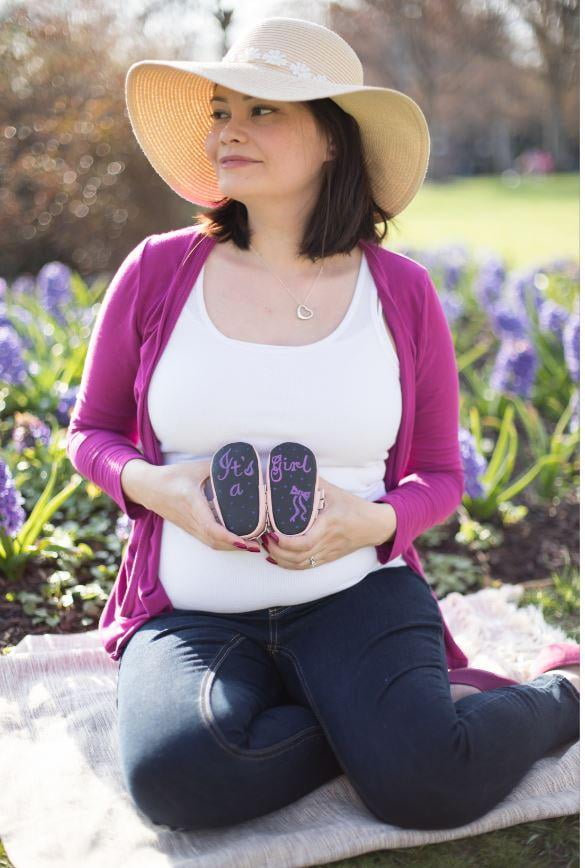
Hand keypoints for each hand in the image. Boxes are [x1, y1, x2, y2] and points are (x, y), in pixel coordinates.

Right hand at [149, 460, 259, 551]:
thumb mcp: (194, 468)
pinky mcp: (187, 528)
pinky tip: (235, 540)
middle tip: (257, 544)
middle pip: (214, 541)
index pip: (212, 528)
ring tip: (250, 544)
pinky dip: (222, 543)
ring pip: (210, 543)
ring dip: (230, 547)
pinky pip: (206, 540)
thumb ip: (216, 467)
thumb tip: (239, 466)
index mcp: (192, 503)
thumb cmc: (170, 476)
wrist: (146, 488)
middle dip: (236, 546)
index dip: (229, 538)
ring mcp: (188, 526)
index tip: (245, 542)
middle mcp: (190, 519)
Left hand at [261, 477, 384, 568]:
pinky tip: (277, 558)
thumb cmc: (353, 506)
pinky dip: (289, 565)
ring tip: (268, 546)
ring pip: (301, 565)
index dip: (287, 543)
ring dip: (281, 559)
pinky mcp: (328, 559)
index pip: (306, 542)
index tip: (273, 534)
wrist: (374, 525)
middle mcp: (328, 542)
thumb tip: (292, 469)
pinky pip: (307, 567)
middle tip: (264, 539)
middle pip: (299, 557)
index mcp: (329, 524)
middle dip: (277, 552)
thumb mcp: (334, 491)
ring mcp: (328, 553)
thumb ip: (313, 482)